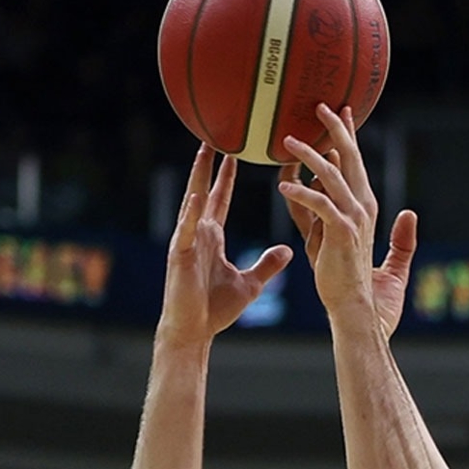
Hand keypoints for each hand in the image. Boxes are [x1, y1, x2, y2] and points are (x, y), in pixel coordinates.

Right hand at [157, 144, 293, 348]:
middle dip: (208, 164)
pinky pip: (187, 231)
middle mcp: (197, 234)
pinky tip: (197, 196)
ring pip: (192, 203)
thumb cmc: (215, 310)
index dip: (225, 176)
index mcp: (211, 237)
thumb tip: (287, 251)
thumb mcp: (251, 284)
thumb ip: (267, 264)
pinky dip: (191, 214)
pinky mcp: (181, 256)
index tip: (232, 153)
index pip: (220, 199)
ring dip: (198, 177)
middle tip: (213, 136)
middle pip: (204, 191)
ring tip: (203, 151)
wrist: (194, 332)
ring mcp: (187, 242)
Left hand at [277, 105, 417, 335]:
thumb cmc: (356, 286)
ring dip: (309, 155)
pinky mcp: (341, 233)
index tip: (340, 113)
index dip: (347, 138)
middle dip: (336, 130)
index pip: (354, 165)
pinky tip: (283, 186)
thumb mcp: (349, 247)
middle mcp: (363, 207)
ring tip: (286, 139)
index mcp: (365, 207)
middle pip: (349, 159)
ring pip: (331, 176)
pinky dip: (301, 194)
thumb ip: (343, 220)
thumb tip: (393, 209)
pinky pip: (319, 205)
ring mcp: (354, 219)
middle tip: (320, 105)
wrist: (358, 313)